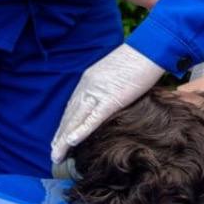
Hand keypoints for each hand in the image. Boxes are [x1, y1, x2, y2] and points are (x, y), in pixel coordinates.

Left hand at [50, 43, 164, 162]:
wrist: (149, 48)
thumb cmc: (139, 58)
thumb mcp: (116, 72)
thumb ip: (106, 86)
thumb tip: (107, 99)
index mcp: (89, 79)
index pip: (72, 106)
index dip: (64, 124)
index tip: (58, 138)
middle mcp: (88, 86)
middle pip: (70, 115)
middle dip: (60, 135)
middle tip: (53, 153)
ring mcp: (98, 92)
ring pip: (76, 119)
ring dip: (64, 138)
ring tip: (57, 155)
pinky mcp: (112, 98)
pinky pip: (94, 117)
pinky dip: (81, 130)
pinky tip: (72, 142)